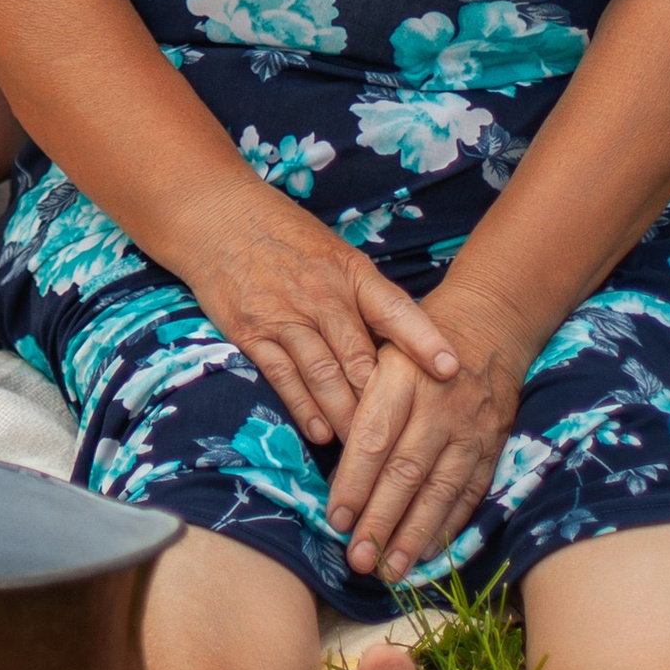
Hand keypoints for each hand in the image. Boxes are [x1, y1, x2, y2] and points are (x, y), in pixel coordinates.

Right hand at [177, 192, 462, 452]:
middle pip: (360, 358)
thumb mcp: (336, 253)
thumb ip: (367, 298)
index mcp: (350, 272)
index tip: (451, 369)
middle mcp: (321, 295)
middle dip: (384, 405)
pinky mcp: (251, 332)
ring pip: (324, 375)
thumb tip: (410, 346)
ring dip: (347, 417)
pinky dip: (304, 408)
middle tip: (408, 444)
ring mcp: (284, 315)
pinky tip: (321, 433)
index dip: (423, 339)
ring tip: (368, 453)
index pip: (394, 308)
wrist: (217, 216)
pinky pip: (283, 377)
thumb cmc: (288, 237)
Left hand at [324, 307, 524, 582]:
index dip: (354, 482)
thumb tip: (336, 468)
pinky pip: (470, 493)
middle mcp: (439, 405)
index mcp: (401, 377)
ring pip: (440, 490)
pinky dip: (448, 526)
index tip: (335, 519)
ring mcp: (471, 429)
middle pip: (406, 472)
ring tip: (390, 570)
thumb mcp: (381, 350)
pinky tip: (428, 553)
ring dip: (414, 535)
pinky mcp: (493, 446)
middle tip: (358, 559)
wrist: (490, 322)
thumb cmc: (416, 341)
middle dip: (380, 520)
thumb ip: (362, 402)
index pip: (374, 438)